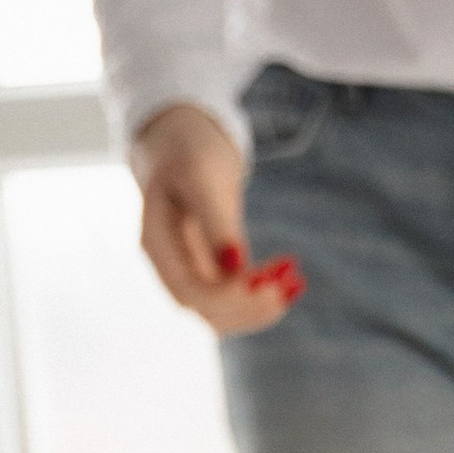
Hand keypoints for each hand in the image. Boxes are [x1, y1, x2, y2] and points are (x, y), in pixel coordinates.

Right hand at [132, 101, 302, 339]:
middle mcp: (171, 266)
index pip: (189, 293)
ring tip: (297, 282)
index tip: (268, 289)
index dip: (228, 299)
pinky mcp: (213, 268)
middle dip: (250, 306)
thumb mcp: (201, 175)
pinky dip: (264, 291)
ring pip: (225, 309)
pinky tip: (293, 279)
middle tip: (291, 286)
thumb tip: (236, 265)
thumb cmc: (188, 150)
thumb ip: (215, 221)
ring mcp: (191, 270)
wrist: (181, 141)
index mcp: (156, 244)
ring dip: (261, 303)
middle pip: (207, 311)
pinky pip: (237, 293)